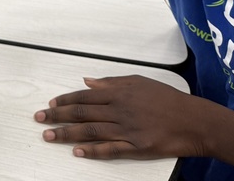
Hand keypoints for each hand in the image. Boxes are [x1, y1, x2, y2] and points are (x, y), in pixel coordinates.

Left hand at [35, 75, 209, 159]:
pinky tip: (77, 152)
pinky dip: (92, 151)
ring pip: (91, 131)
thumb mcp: (138, 82)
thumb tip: (87, 81)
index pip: (84, 96)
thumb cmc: (167, 99)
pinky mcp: (137, 147)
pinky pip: (110, 150)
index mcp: (119, 92)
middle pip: (82, 112)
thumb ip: (111, 82)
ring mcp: (128, 130)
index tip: (50, 105)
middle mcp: (120, 109)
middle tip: (39, 119)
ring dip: (67, 134)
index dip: (65, 100)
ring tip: (49, 136)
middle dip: (57, 116)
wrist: (194, 120)